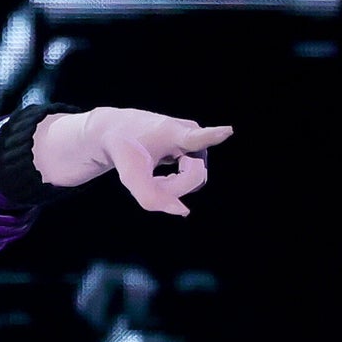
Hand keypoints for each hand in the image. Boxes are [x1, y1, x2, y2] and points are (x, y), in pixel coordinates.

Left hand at [33, 107, 233, 215]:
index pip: (195, 137)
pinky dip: (175, 180)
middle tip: (152, 177)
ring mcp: (194, 137)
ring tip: (155, 170)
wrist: (115, 129)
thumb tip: (184, 212)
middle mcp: (189, 131)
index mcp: (172, 133)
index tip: (226, 131)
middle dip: (174, 186)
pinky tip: (160, 170)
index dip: (213, 136)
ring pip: (195, 177)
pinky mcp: (194, 144)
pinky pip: (193, 174)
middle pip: (196, 176)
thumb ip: (151, 197)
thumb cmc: (123, 151)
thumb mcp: (130, 176)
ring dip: (174, 184)